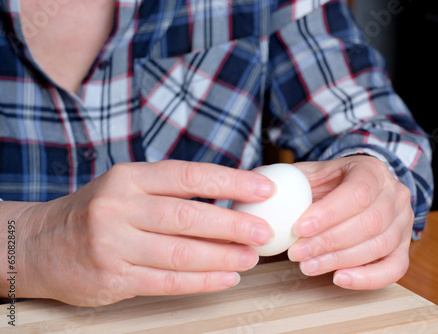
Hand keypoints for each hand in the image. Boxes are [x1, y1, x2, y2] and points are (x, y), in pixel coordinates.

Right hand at [14, 160, 274, 305]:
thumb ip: (173, 192)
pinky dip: (202, 282)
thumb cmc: (98, 211)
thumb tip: (232, 197)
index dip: (232, 182)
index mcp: (130, 177)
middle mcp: (120, 207)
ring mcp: (114, 245)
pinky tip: (226, 278)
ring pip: (181, 253)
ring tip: (250, 258)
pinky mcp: (113, 278)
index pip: (190, 176)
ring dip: (223, 257)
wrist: (40, 244)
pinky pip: (168, 282)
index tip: (265, 188)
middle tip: (263, 231)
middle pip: (189, 216)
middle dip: (233, 225)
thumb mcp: (128, 187)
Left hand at [288, 155, 413, 289]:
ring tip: (307, 266)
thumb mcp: (310, 173)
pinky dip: (367, 278)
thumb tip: (252, 183)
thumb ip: (285, 178)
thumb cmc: (330, 185)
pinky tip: (338, 278)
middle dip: (329, 242)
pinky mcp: (403, 248)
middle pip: (370, 222)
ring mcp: (404, 223)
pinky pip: (394, 269)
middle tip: (297, 253)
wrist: (356, 190)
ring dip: (340, 260)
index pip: (358, 192)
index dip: (329, 213)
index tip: (299, 228)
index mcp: (372, 170)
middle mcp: (395, 195)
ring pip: (380, 246)